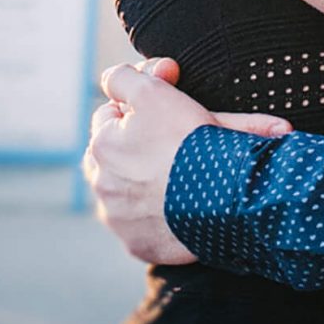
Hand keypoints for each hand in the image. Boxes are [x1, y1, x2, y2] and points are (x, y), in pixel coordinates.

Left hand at [85, 60, 291, 264]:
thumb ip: (123, 78)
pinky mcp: (139, 245)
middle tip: (169, 140)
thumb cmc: (189, 139)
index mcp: (100, 146)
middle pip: (114, 155)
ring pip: (125, 192)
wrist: (222, 195)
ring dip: (142, 181)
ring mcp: (118, 220)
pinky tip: (177, 203)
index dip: (138, 109)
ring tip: (174, 172)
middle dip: (134, 145)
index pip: (110, 115)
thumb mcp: (152, 91)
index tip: (163, 111)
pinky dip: (156, 215)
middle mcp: (102, 186)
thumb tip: (113, 79)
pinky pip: (142, 225)